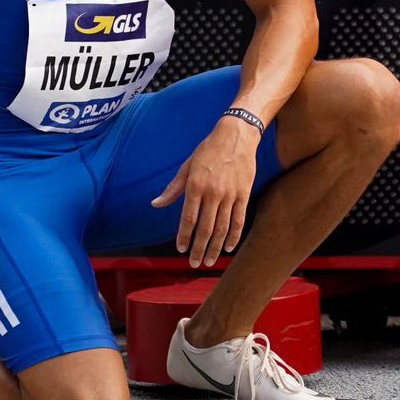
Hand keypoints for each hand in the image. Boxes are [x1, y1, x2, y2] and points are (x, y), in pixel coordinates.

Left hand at [151, 120, 258, 266]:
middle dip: (199, 248)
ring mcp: (230, 194)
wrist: (237, 135)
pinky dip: (234, 235)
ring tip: (210, 261)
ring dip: (216, 247)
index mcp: (195, 185)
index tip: (180, 249)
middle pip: (206, 228)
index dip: (184, 236)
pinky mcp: (244, 194)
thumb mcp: (187, 166)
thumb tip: (156, 204)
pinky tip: (229, 247)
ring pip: (223, 228)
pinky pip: (239, 219)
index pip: (188, 218)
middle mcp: (213, 192)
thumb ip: (173, 189)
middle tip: (194, 263)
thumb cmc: (208, 150)